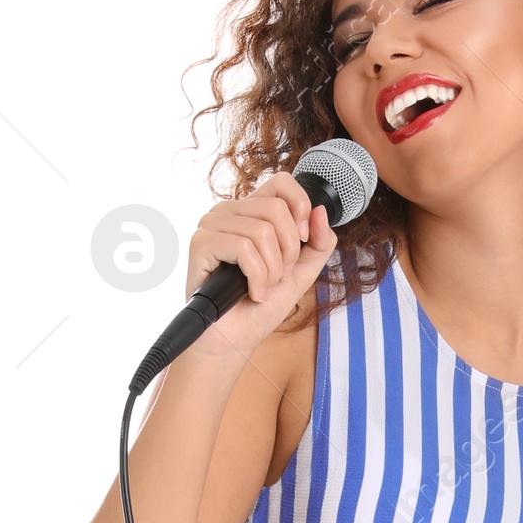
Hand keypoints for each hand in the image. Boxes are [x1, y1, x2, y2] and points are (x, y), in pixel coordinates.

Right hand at [184, 171, 338, 357]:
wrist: (234, 340)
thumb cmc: (259, 307)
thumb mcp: (301, 272)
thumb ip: (318, 243)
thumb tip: (321, 211)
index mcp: (250, 211)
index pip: (281, 182)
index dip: (300, 209)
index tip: (301, 242)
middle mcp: (229, 211)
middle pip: (277, 209)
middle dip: (287, 253)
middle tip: (275, 277)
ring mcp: (212, 225)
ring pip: (263, 231)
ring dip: (272, 272)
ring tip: (261, 288)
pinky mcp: (201, 243)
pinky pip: (244, 249)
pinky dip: (257, 279)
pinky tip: (251, 293)